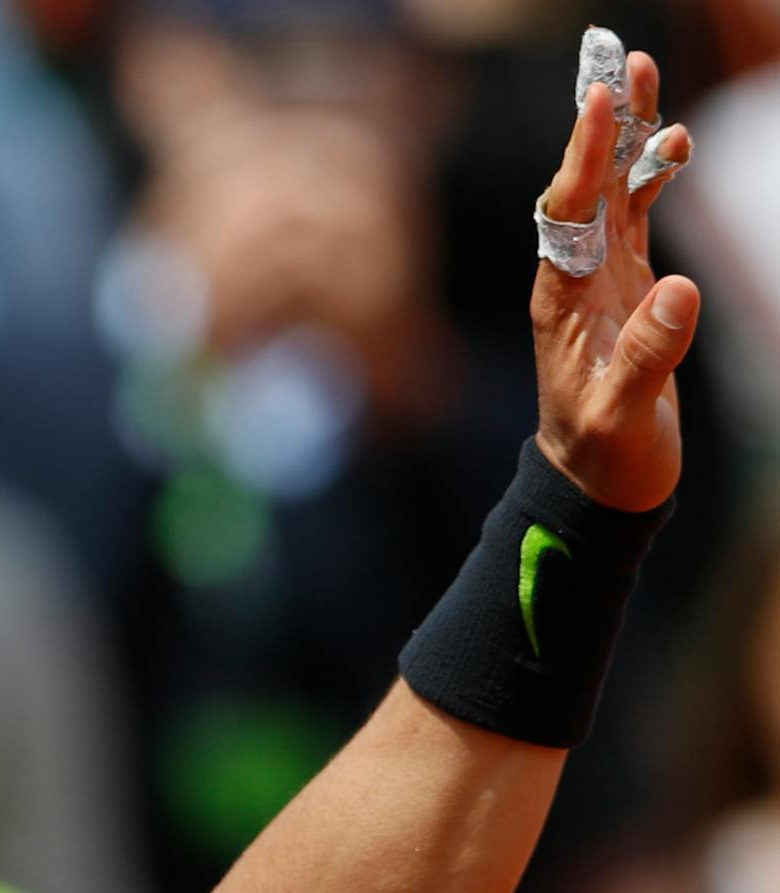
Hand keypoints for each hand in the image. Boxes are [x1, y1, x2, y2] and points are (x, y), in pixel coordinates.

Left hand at [532, 45, 696, 511]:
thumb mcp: (623, 414)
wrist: (597, 482)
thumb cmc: (602, 454)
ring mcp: (599, 278)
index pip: (568, 212)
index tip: (598, 102)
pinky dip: (651, 178)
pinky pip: (634, 216)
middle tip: (622, 61)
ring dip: (627, 136)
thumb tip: (681, 289)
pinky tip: (673, 146)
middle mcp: (573, 278)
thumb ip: (649, 356)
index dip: (583, 155)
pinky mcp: (625, 286)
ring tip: (644, 75)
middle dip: (602, 123)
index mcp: (561, 300)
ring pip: (610, 190)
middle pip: (584, 184)